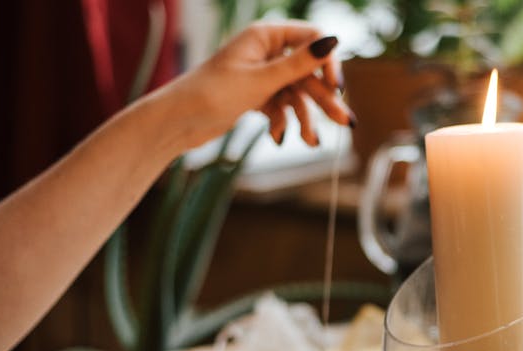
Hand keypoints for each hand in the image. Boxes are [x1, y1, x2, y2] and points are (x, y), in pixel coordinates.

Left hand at [152, 20, 352, 149]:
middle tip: (345, 122)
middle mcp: (264, 52)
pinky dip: (282, 121)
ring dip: (304, 117)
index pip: (311, 39)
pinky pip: (280, 106)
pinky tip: (278, 137)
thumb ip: (300, 64)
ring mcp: (260, 75)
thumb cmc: (212, 94)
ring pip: (295, 93)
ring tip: (312, 141)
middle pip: (307, 72)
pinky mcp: (254, 95)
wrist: (176, 122)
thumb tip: (333, 41)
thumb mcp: (262, 80)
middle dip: (322, 99)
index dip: (327, 62)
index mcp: (264, 36)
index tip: (337, 88)